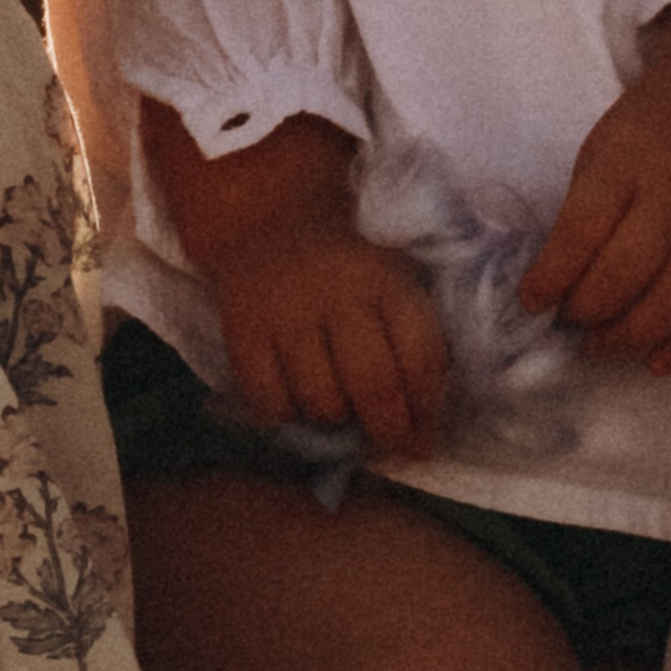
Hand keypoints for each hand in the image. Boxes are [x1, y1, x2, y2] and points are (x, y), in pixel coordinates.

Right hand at [139, 101, 446, 455]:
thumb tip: (426, 437)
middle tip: (391, 447)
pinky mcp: (243, 332)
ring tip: (341, 410)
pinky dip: (288, 414)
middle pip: (373, 384)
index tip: (426, 436)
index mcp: (386, 281)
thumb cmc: (349, 271)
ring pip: (321, 401)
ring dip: (337, 421)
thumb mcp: (395, 286)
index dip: (427, 408)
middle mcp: (337, 294)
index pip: (420, 355)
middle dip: (389, 431)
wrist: (268, 223)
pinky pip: (270, 402)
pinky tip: (297, 400)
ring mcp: (286, 314)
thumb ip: (419, 349)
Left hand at [522, 0, 670, 372]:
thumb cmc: (660, 121)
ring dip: (628, 337)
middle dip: (585, 313)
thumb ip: (584, 206)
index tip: (531, 302)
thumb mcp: (605, 142)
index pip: (582, 231)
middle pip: (625, 275)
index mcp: (629, 161)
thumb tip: (556, 279)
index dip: (551, 277)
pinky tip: (656, 361)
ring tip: (599, 343)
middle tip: (567, 324)